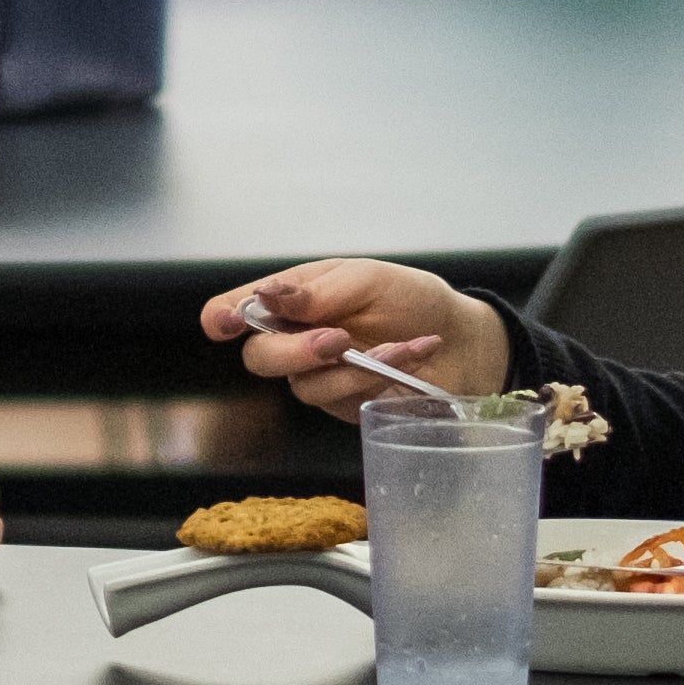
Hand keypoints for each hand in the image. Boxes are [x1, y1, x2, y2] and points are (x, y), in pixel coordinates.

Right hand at [200, 259, 500, 421]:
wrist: (461, 339)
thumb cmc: (410, 299)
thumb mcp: (366, 280)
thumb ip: (318, 293)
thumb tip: (268, 295)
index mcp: (293, 298)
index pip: (238, 309)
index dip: (222, 317)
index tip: (223, 325)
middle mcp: (297, 338)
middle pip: (259, 359)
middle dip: (293, 353)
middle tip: (336, 340)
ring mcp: (320, 376)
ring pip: (305, 386)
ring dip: (352, 367)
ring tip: (395, 347)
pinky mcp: (346, 404)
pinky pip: (345, 400)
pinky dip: (378, 376)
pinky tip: (409, 355)